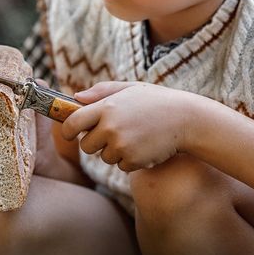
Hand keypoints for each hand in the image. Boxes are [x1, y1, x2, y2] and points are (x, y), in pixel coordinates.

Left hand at [60, 81, 196, 172]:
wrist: (186, 119)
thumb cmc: (156, 101)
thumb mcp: (130, 88)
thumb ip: (101, 91)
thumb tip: (76, 97)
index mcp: (106, 106)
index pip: (72, 123)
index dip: (67, 130)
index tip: (71, 132)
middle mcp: (110, 127)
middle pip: (85, 145)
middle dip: (94, 142)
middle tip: (111, 133)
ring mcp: (121, 146)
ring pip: (104, 157)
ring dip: (115, 151)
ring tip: (135, 136)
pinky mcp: (133, 161)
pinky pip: (121, 166)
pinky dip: (129, 160)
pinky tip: (144, 146)